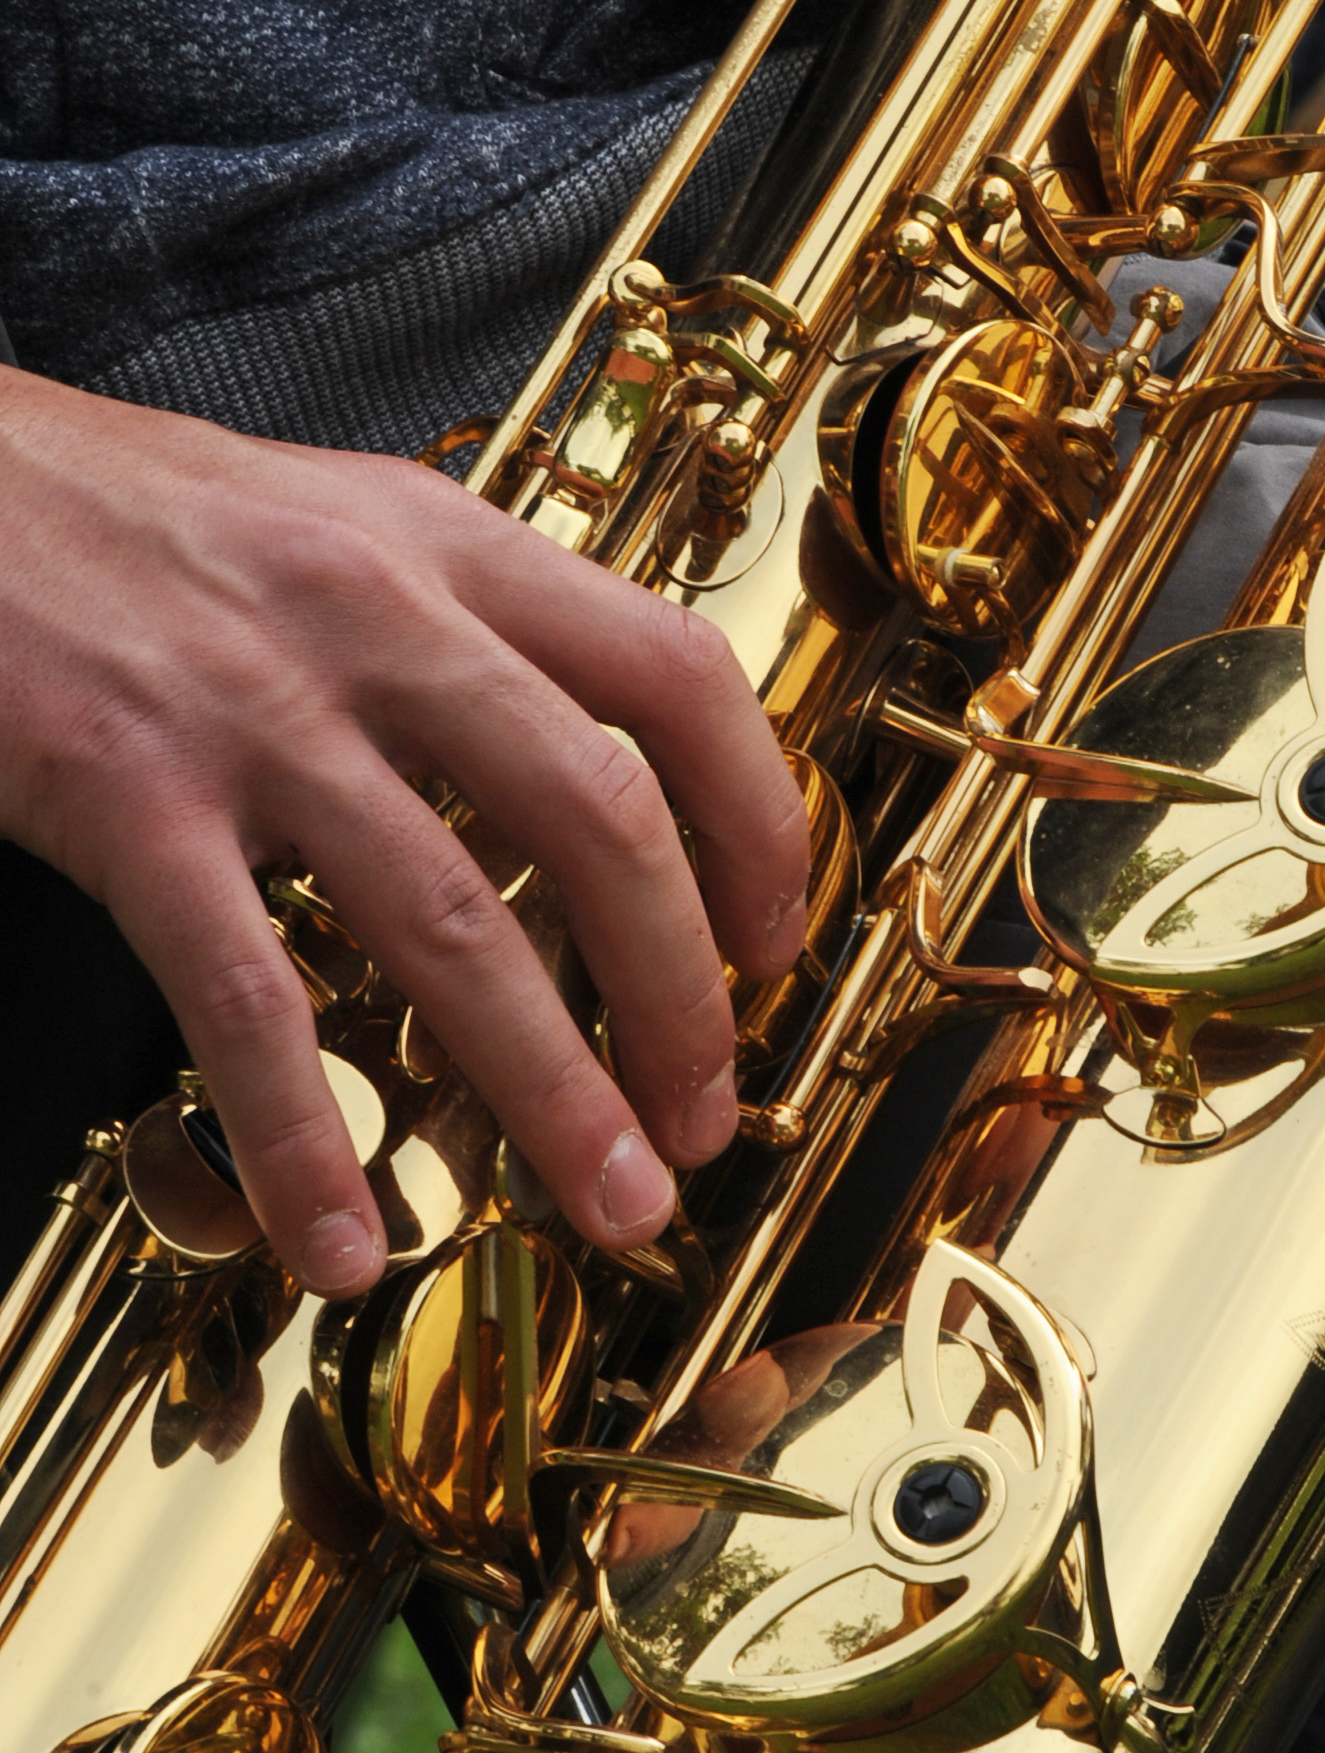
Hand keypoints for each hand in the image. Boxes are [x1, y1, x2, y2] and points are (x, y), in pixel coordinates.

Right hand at [0, 373, 810, 1293]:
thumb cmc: (124, 514)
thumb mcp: (334, 521)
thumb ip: (455, 624)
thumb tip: (579, 771)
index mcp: (450, 544)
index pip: (677, 672)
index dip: (756, 817)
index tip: (773, 939)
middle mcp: (384, 616)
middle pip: (603, 815)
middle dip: (681, 991)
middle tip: (707, 1115)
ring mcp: (262, 707)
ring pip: (455, 922)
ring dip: (549, 1087)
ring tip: (608, 1201)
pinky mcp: (132, 791)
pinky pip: (246, 995)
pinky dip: (304, 1135)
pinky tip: (341, 1239)